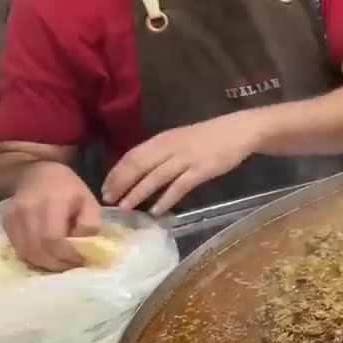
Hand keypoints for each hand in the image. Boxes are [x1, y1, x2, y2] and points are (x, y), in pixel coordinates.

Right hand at [3, 161, 101, 271]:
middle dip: (56, 263)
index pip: (53, 238)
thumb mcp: (89, 202)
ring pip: (25, 251)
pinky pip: (18, 247)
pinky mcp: (6, 222)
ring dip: (44, 263)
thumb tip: (81, 245)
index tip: (79, 260)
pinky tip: (47, 254)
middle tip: (70, 265)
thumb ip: (89, 224)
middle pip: (37, 249)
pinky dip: (33, 256)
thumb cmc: (69, 190)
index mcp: (52, 202)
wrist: (38, 175)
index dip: (65, 255)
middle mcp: (27, 209)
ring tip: (60, 262)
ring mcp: (13, 216)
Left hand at [103, 112, 262, 214]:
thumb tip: (139, 171)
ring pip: (155, 177)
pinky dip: (166, 199)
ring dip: (138, 193)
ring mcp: (186, 159)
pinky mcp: (201, 170)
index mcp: (161, 140)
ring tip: (125, 208)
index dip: (115, 173)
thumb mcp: (179, 139)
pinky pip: (179, 186)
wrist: (237, 131)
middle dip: (121, 184)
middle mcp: (169, 148)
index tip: (104, 188)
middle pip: (138, 166)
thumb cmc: (207, 137)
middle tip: (109, 201)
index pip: (131, 156)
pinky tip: (156, 211)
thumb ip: (161, 152)